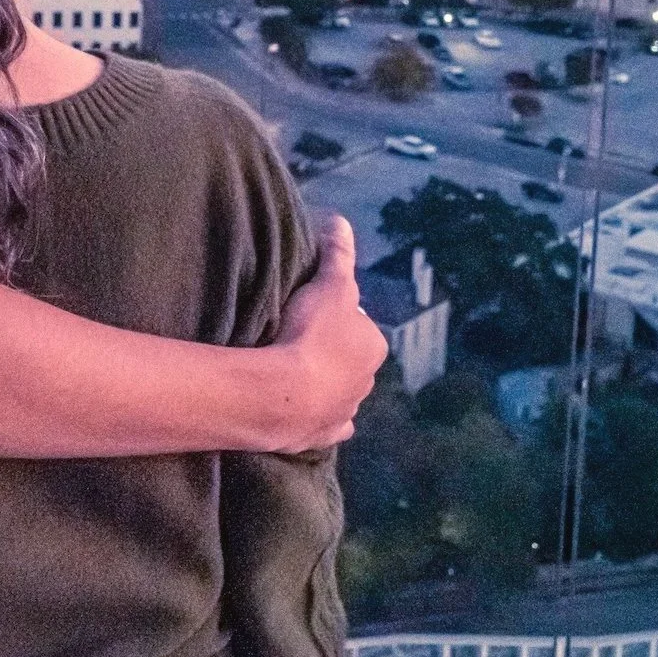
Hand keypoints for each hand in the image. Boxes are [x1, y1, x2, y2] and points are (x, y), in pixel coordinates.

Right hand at [268, 214, 388, 450]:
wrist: (284, 394)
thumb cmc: (310, 334)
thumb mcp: (328, 283)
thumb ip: (337, 254)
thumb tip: (340, 221)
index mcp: (373, 345)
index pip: (355, 323)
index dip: (331, 314)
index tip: (307, 311)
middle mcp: (367, 381)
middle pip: (348, 358)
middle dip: (330, 351)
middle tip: (294, 338)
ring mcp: (345, 411)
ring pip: (339, 391)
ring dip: (323, 383)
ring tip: (290, 371)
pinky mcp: (322, 435)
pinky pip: (327, 425)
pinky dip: (319, 417)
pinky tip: (304, 410)